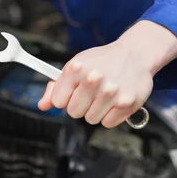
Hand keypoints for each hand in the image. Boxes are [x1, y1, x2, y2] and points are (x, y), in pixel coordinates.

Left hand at [38, 41, 152, 127]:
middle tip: (91, 93)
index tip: (73, 92)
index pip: (58, 101)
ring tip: (105, 95)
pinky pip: (108, 123)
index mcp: (76, 68)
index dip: (65, 98)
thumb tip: (42, 105)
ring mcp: (110, 92)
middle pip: (74, 112)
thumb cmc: (102, 61)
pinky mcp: (126, 103)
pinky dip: (111, 115)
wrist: (134, 54)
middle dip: (81, 105)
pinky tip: (116, 100)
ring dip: (97, 110)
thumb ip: (57, 87)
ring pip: (91, 119)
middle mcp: (93, 78)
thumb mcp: (76, 66)